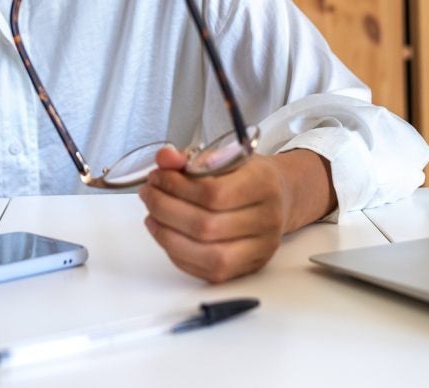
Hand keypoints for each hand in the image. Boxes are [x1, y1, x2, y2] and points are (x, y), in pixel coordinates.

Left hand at [138, 146, 293, 282]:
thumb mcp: (223, 155)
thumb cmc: (247, 176)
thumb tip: (164, 159)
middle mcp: (267, 219)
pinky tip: (165, 233)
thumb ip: (190, 158)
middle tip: (149, 193)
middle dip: (165, 209)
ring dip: (168, 236)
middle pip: (206, 226)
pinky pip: (208, 272)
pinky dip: (178, 254)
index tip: (157, 177)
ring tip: (152, 215)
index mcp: (263, 184)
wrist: (279, 197)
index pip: (214, 193)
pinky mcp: (248, 268)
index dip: (177, 187)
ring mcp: (260, 248)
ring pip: (207, 255)